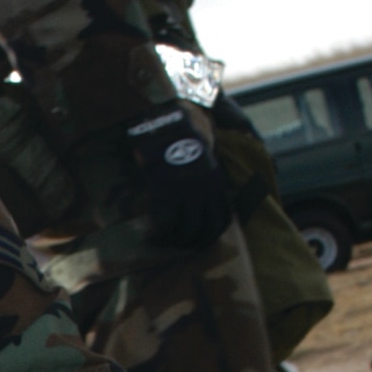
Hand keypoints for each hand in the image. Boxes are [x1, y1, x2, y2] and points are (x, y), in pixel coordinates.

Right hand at [126, 108, 231, 252]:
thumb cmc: (184, 140)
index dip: (211, 236)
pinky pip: (166, 220)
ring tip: (161, 242)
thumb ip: (207, 180)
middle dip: (191, 244)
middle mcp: (205, 190)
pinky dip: (159, 232)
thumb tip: (203, 199)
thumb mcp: (204, 159)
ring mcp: (186, 191)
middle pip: (204, 230)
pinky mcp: (167, 190)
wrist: (170, 123)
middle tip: (178, 248)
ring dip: (174, 241)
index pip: (221, 220)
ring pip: (186, 229)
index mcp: (216, 183)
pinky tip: (150, 233)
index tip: (199, 242)